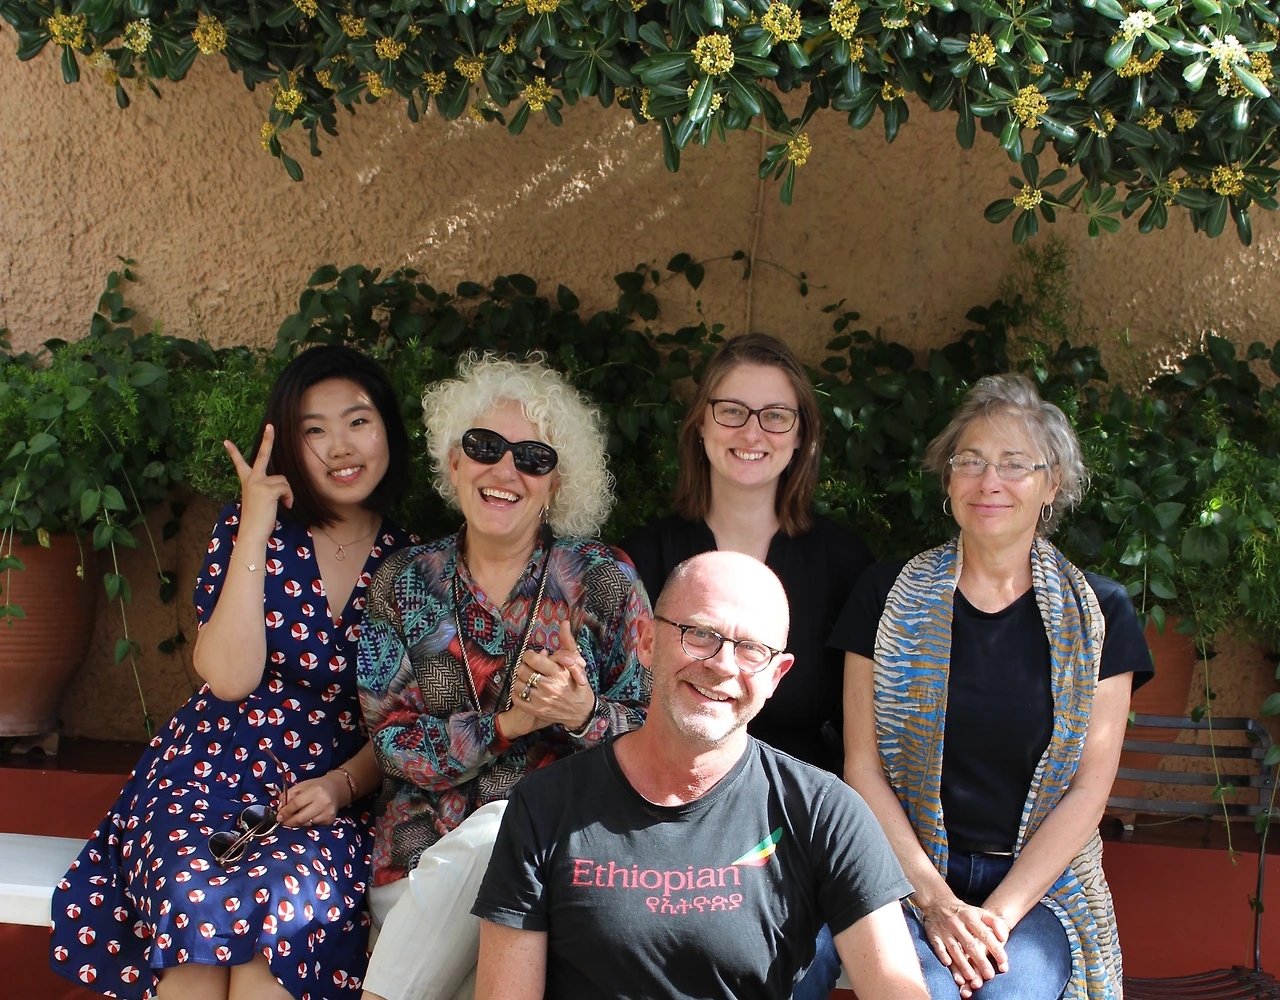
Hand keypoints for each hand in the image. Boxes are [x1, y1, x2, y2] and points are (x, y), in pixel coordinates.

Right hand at [224, 423, 294, 540]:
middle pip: (263, 455)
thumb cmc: (257, 519)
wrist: (252, 531)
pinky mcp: (268, 489)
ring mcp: (259, 482)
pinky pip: (286, 488)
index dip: (233, 452)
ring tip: (282, 504)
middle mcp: (252, 479)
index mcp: (247, 481)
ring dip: (287, 493)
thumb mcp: (260, 499)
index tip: (226, 441)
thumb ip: (266, 488)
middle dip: (267, 439)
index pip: (240, 463)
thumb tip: (281, 488)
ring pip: (283, 480)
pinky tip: (285, 506)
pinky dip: (289, 498)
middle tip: (270, 426)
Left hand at [276, 773, 346, 828]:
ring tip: (296, 816)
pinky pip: (313, 825)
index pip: (296, 804)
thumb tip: (279, 809)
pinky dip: (307, 823)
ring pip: (306, 824)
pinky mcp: (330, 820)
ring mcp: (328, 812)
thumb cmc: (316, 786)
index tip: (278, 817)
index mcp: (315, 790)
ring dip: (297, 822)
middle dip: (289, 821)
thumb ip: (288, 796)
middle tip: (282, 822)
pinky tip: (308, 816)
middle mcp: (323, 802)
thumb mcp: (301, 786)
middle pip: (301, 818)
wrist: (336, 789)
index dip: (285, 812)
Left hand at [513, 620, 594, 729]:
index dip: (530, 655)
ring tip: (529, 679)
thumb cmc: (579, 685)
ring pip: (518, 684)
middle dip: (525, 666)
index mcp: (559, 673)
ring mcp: (541, 700)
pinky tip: (526, 690)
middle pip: (522, 670)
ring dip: (521, 680)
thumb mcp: (577, 663)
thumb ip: (567, 642)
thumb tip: (564, 622)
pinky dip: (518, 693)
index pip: (533, 658)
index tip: (533, 657)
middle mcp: (549, 687)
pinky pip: (517, 699)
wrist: (582, 712)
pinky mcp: (536, 711)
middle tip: (531, 668)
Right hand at [917, 894, 1008, 995]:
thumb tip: (1004, 938)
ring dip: (962, 963)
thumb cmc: (963, 912)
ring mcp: (943, 929)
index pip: (984, 934)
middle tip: (989, 975)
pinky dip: (942, 954)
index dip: (994, 947)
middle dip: (980, 960)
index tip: (1003, 961)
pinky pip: (937, 945)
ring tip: (971, 977)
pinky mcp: (932, 934)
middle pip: (969, 944)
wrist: (937, 901)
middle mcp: (956, 923)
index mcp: (970, 916)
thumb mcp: (980, 912)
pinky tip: (948, 964)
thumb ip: (995, 922)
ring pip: (954, 948)